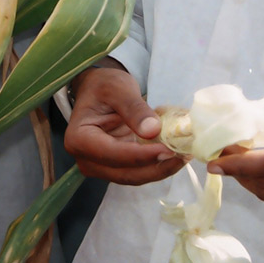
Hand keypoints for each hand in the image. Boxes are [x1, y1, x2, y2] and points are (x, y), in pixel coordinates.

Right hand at [63, 65, 185, 184]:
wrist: (99, 91)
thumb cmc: (104, 86)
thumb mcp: (118, 89)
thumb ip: (134, 109)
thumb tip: (152, 131)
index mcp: (79, 139)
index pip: (112, 154)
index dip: (141, 155)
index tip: (167, 149)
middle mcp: (87, 159)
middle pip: (125, 172)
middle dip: (156, 166)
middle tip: (183, 154)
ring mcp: (102, 166)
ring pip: (135, 176)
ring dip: (161, 168)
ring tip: (184, 153)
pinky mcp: (117, 167)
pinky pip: (140, 171)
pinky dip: (158, 164)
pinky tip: (176, 153)